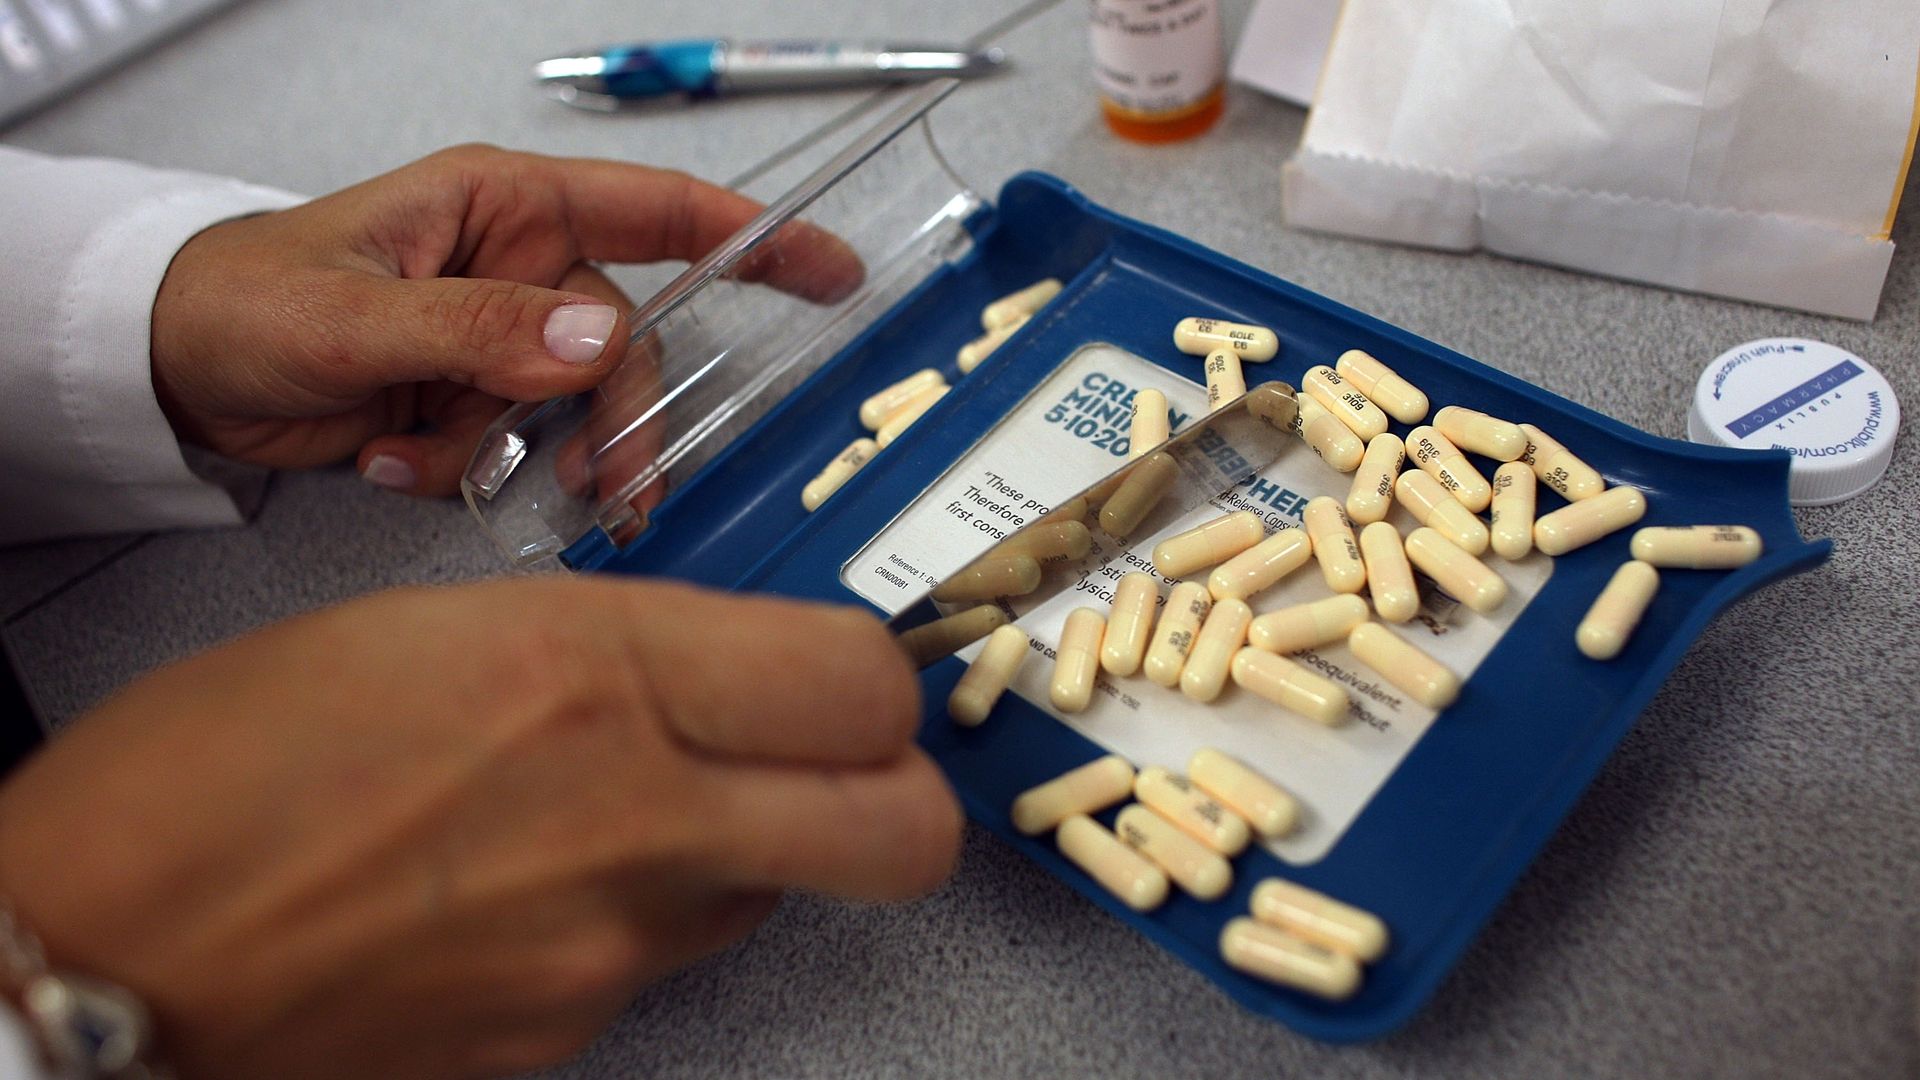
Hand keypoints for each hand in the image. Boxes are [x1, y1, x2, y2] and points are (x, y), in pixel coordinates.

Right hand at [0, 578, 955, 1078]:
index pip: (860, 680)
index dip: (871, 673)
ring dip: (750, 847)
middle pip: (903, 829)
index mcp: (593, 676)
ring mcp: (608, 949)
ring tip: (624, 806)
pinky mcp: (567, 1035)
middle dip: (893, 787)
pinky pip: (666, 960)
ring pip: (783, 895)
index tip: (838, 665)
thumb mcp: (435, 625)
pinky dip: (641, 915)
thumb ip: (611, 644)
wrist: (101, 955)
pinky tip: (536, 880)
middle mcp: (631, 818)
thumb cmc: (215, 770)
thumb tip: (720, 671)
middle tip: (831, 753)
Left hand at [150, 144, 860, 495]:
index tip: (828, 271)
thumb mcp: (352, 312)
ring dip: (528, 458)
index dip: (754, 236)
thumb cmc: (239, 297)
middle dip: (615, 423)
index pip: (659, 211)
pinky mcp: (473, 403)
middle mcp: (517, 270)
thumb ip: (474, 328)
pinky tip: (393, 462)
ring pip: (577, 414)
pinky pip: (518, 452)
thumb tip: (595, 344)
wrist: (168, 371)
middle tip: (609, 489)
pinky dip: (466, 475)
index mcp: (505, 208)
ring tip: (459, 473)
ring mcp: (498, 341)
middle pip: (627, 352)